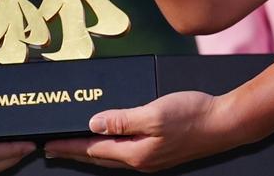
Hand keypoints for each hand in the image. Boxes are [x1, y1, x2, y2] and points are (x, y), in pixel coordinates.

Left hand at [43, 91, 235, 171]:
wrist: (224, 123)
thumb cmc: (192, 115)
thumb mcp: (154, 113)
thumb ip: (123, 120)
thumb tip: (94, 124)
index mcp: (136, 153)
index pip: (93, 150)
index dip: (69, 146)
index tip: (48, 145)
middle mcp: (141, 160)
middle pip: (99, 157)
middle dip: (74, 152)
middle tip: (52, 149)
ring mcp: (152, 158)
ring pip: (112, 156)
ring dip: (91, 151)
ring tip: (74, 145)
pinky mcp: (160, 151)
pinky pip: (126, 151)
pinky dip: (110, 146)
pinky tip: (109, 140)